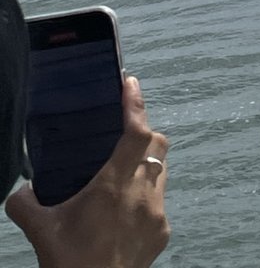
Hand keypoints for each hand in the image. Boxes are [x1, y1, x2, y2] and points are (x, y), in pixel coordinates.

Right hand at [6, 76, 169, 267]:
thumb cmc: (68, 263)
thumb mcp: (40, 229)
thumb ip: (26, 202)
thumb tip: (22, 189)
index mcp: (114, 186)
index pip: (136, 133)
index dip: (136, 105)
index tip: (130, 84)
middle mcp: (142, 194)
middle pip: (157, 145)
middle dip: (144, 133)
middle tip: (122, 135)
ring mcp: (157, 213)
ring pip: (161, 171)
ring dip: (145, 165)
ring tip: (122, 175)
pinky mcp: (163, 232)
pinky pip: (159, 202)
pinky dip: (145, 197)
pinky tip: (124, 211)